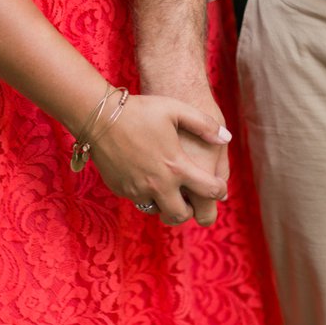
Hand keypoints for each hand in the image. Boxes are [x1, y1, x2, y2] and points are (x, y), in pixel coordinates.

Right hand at [87, 92, 230, 226]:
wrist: (99, 115)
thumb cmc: (139, 110)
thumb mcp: (175, 109)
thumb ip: (203, 124)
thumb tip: (225, 138)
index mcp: (177, 166)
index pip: (209, 191)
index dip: (219, 190)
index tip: (218, 186)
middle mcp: (158, 184)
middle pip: (182, 215)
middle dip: (191, 211)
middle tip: (191, 199)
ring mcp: (137, 189)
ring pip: (158, 211)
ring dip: (166, 204)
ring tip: (167, 190)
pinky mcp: (120, 189)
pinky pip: (138, 200)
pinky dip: (145, 194)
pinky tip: (145, 178)